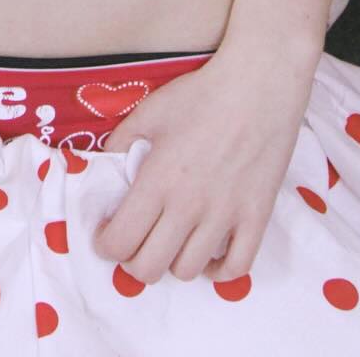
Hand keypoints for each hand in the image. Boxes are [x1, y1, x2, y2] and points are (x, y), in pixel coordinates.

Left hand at [92, 43, 311, 284]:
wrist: (256, 87)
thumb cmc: (199, 95)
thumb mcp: (148, 112)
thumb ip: (121, 143)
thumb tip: (103, 168)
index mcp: (157, 180)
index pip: (121, 240)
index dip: (106, 246)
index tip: (106, 236)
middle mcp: (188, 206)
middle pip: (150, 267)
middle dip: (132, 262)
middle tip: (134, 243)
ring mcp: (225, 217)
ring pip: (187, 271)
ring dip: (171, 264)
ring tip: (169, 243)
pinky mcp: (256, 219)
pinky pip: (236, 268)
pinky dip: (217, 271)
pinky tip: (206, 254)